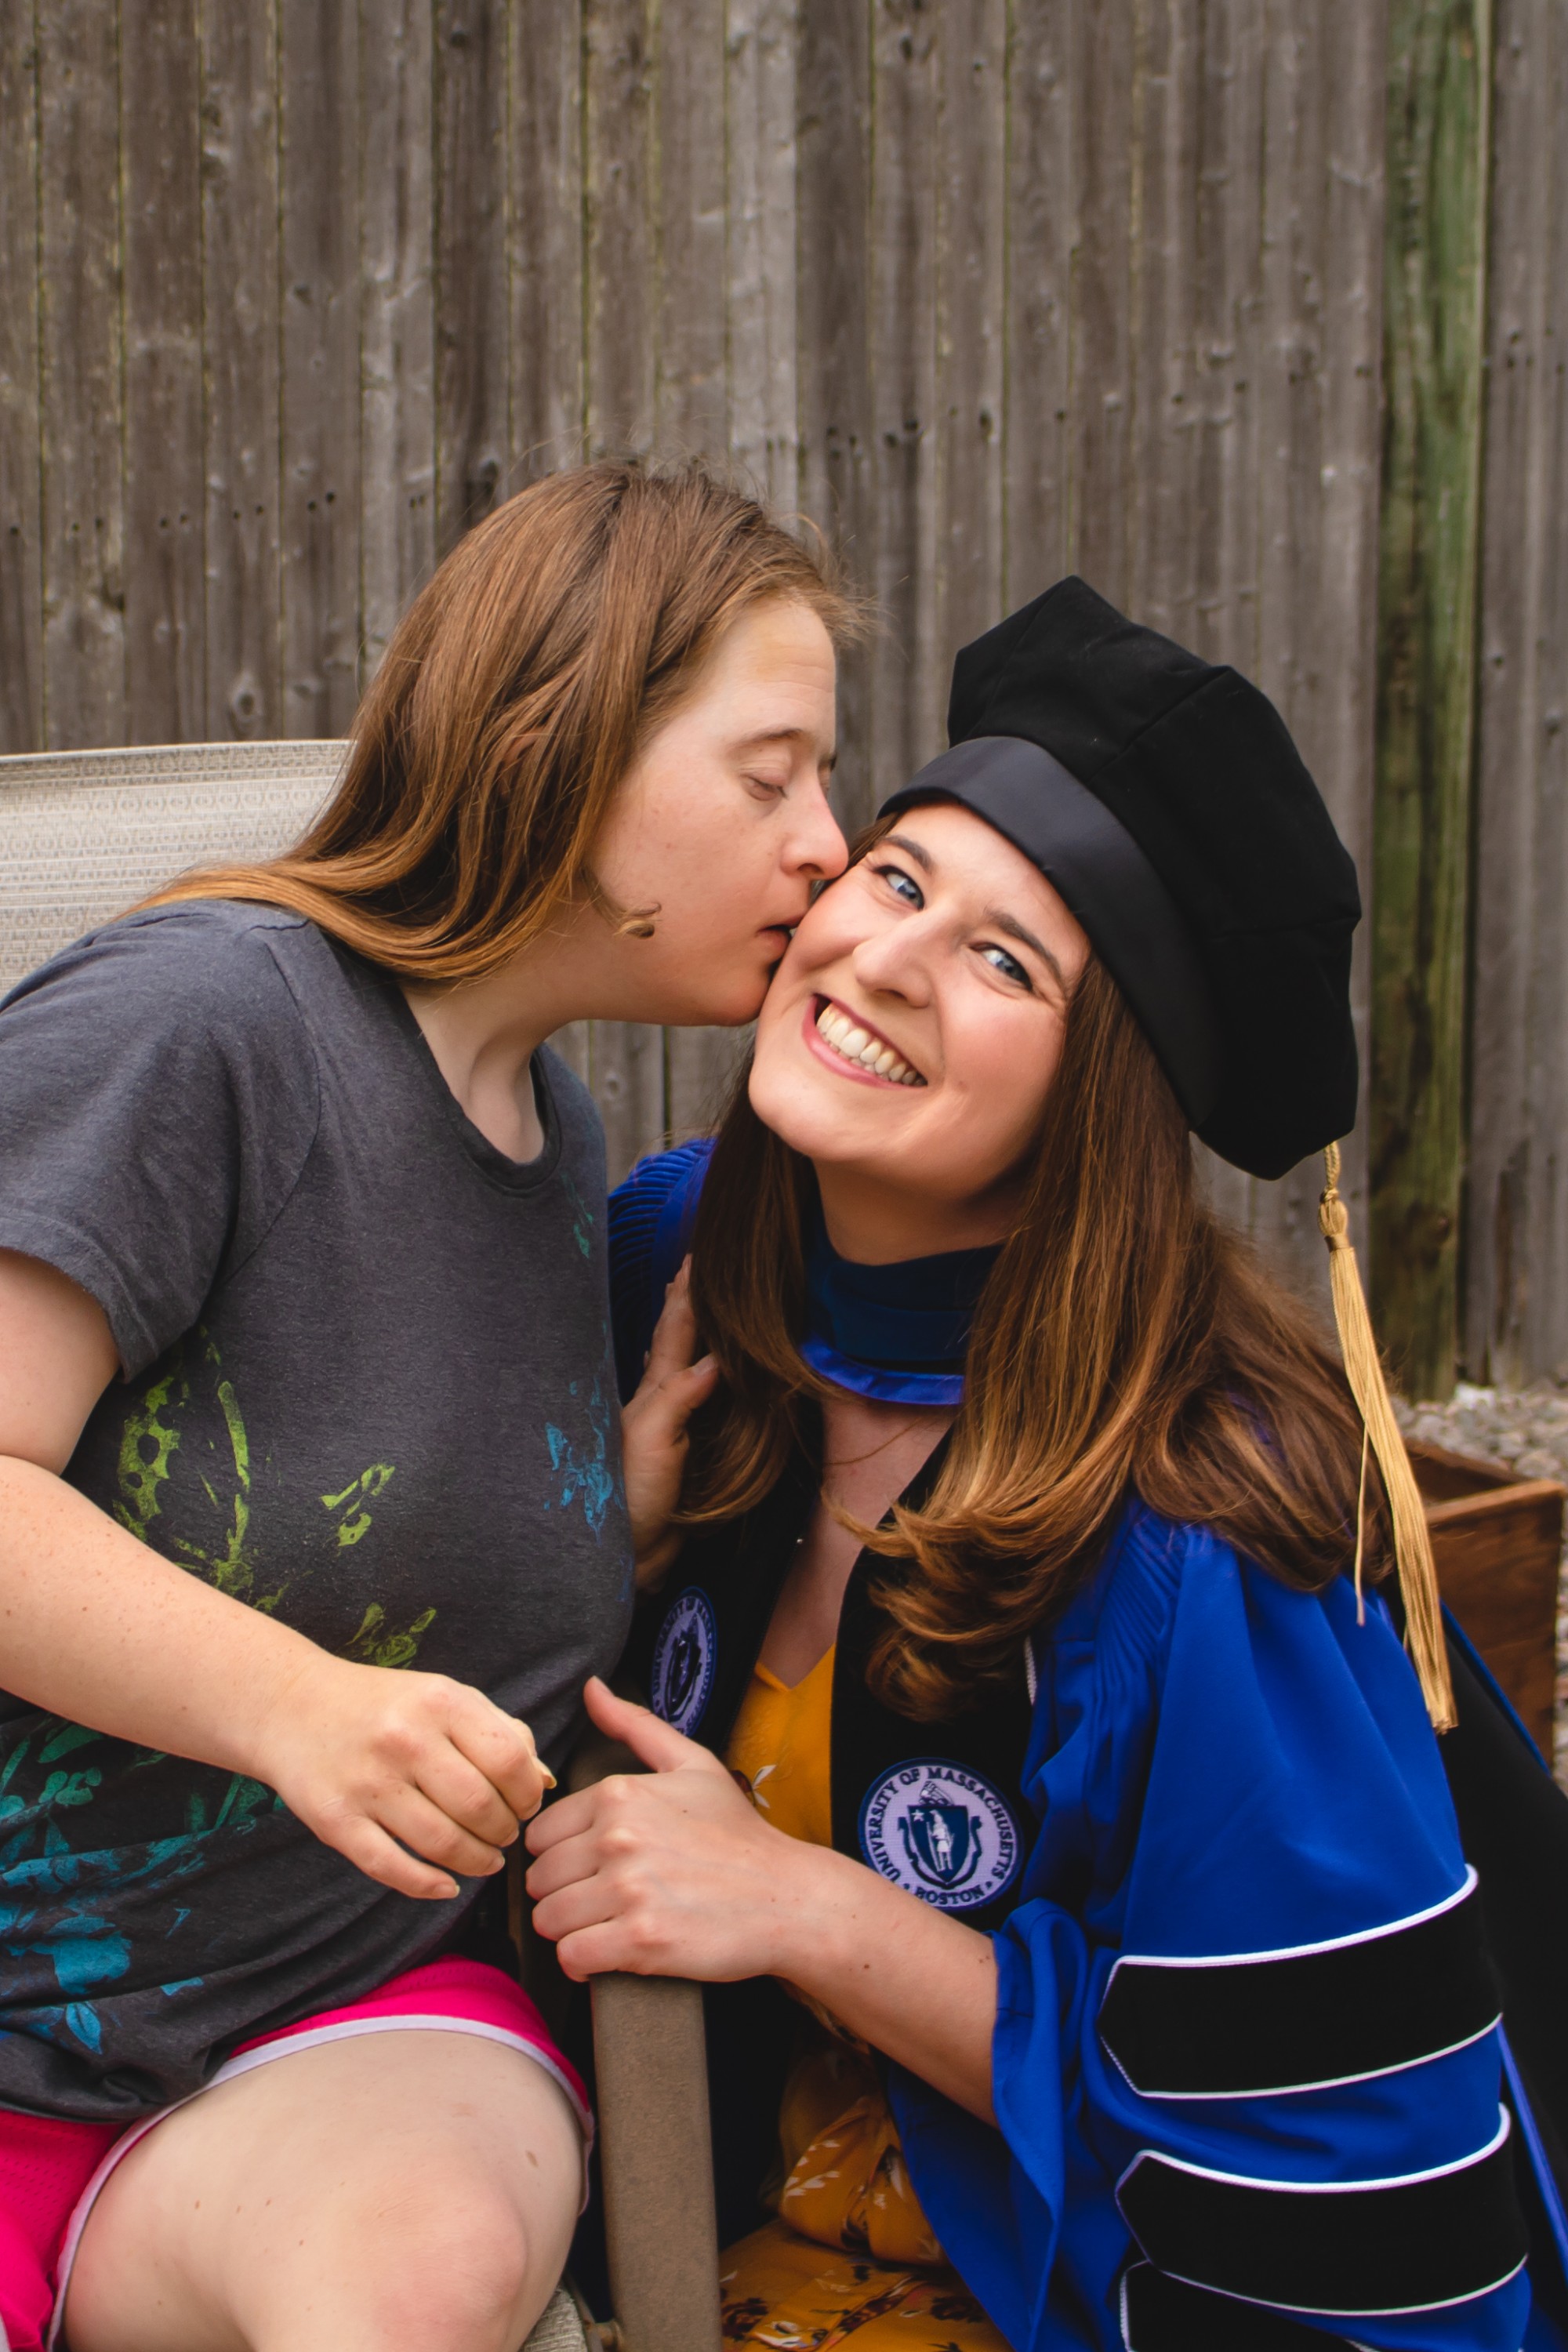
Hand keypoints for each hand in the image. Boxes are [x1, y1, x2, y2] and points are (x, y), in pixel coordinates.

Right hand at [255, 1652, 553, 1901]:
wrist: (291, 1704)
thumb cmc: (384, 1704)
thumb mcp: (444, 1697)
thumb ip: (499, 1731)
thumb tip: (546, 1782)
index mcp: (440, 1701)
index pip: (510, 1760)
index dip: (529, 1793)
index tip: (526, 1805)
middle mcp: (405, 1739)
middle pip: (480, 1807)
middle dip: (505, 1832)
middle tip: (504, 1837)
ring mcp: (367, 1781)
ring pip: (441, 1844)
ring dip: (475, 1862)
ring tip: (484, 1860)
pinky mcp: (334, 1819)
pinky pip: (390, 1867)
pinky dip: (426, 1886)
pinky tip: (446, 1886)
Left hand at [525, 1678, 822, 1979]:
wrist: (786, 1897)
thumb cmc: (737, 1833)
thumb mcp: (692, 1763)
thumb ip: (634, 1725)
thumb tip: (592, 1688)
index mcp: (619, 1793)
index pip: (541, 1834)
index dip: (562, 1855)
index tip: (591, 1866)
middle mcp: (618, 1837)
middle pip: (539, 1879)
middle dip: (562, 1893)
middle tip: (600, 1900)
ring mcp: (628, 1890)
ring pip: (548, 1920)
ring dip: (570, 1930)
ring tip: (606, 1925)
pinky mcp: (640, 1941)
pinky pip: (571, 1958)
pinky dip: (584, 1963)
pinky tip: (611, 1952)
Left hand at [620, 1261, 718, 1589]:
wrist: (620, 1556)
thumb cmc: (626, 1496)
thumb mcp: (652, 1439)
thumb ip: (682, 1397)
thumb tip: (717, 1358)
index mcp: (654, 1392)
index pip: (675, 1330)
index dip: (687, 1293)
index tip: (697, 1255)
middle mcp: (662, 1403)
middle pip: (678, 1342)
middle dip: (688, 1303)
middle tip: (697, 1266)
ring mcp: (673, 1429)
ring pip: (687, 1369)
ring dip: (695, 1336)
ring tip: (699, 1306)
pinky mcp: (685, 1457)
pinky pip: (703, 1405)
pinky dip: (708, 1379)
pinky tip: (706, 1376)